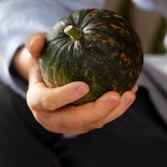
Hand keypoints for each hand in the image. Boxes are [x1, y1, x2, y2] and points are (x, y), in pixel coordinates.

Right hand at [22, 33, 137, 133]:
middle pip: (73, 121)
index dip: (65, 96)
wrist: (50, 78)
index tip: (84, 86)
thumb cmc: (44, 60)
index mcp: (36, 101)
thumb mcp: (37, 49)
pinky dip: (118, 108)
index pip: (48, 102)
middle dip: (95, 111)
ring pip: (92, 124)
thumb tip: (37, 42)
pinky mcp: (85, 124)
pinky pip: (103, 119)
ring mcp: (70, 125)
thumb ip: (34, 43)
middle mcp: (51, 118)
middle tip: (114, 95)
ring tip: (129, 94)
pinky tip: (132, 90)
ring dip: (113, 112)